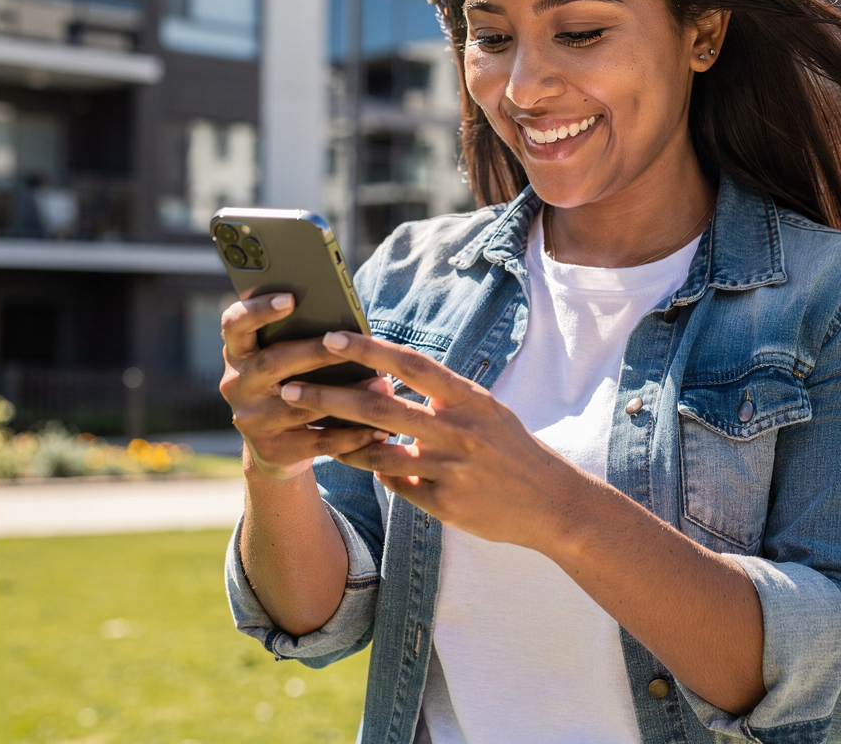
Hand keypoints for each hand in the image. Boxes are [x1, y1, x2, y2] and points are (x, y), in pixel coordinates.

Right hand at [219, 295, 391, 480]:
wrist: (277, 448)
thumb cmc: (294, 383)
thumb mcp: (289, 361)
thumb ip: (305, 340)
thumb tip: (353, 327)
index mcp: (239, 353)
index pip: (234, 324)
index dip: (258, 309)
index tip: (290, 299)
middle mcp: (236, 384)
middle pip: (271, 363)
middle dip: (313, 352)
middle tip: (347, 342)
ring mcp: (251, 420)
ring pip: (301, 404)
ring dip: (346, 394)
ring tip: (383, 384)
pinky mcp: (272, 451)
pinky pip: (318, 441)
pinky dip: (351, 435)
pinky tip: (379, 428)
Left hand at [279, 331, 584, 549]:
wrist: (552, 504)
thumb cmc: (513, 449)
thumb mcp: (486, 411)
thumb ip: (442, 396)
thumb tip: (390, 379)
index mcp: (469, 398)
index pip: (410, 364)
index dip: (368, 349)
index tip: (330, 337)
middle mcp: (459, 430)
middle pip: (380, 407)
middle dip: (329, 395)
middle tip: (288, 385)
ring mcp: (450, 469)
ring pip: (377, 451)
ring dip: (336, 438)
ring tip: (303, 425)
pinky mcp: (444, 504)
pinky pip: (394, 483)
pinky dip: (371, 469)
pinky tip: (353, 459)